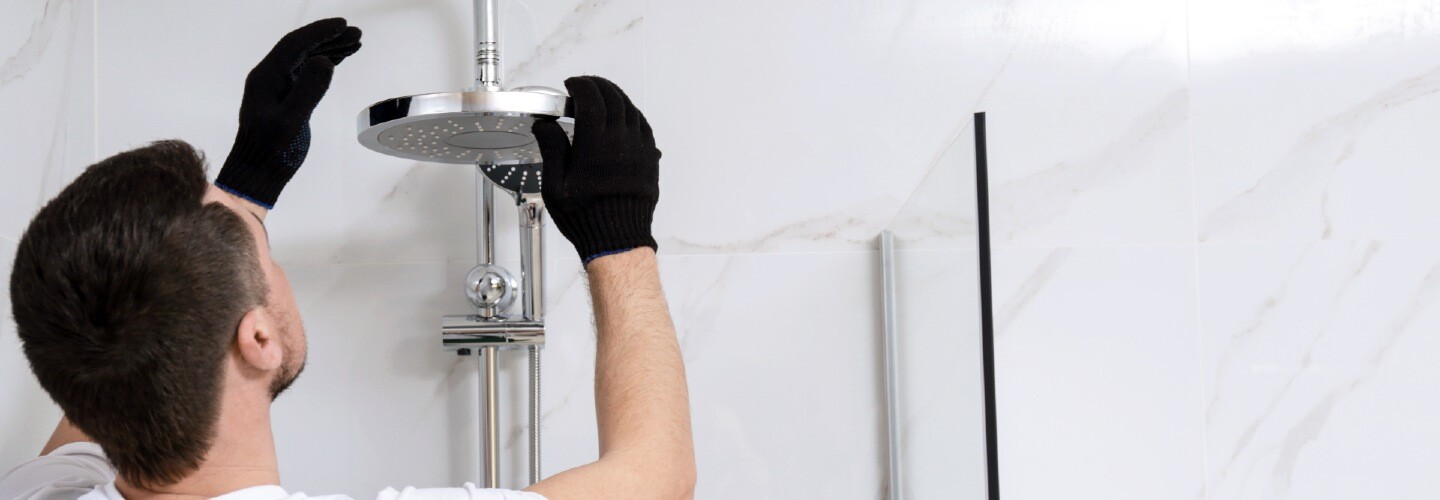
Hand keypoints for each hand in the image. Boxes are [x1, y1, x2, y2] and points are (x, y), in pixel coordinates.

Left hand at [216, 18, 361, 208]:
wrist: (257, 172)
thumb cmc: (271, 150)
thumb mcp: (291, 121)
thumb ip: (308, 90)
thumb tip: (325, 61)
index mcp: (267, 77)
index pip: (295, 45)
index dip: (320, 32)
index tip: (343, 25)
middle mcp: (270, 76)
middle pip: (301, 47)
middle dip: (329, 38)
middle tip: (357, 34)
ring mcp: (277, 86)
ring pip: (305, 58)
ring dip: (330, 49)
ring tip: (355, 44)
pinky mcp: (286, 97)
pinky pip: (306, 72)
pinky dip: (324, 64)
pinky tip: (339, 61)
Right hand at [532, 76, 660, 264]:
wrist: (617, 239)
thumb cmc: (586, 216)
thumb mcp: (555, 185)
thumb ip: (552, 148)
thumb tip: (545, 124)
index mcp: (595, 144)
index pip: (591, 99)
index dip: (580, 86)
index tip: (571, 85)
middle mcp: (621, 142)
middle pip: (613, 98)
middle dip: (597, 86)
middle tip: (585, 86)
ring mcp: (640, 150)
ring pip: (631, 109)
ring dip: (615, 98)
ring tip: (602, 98)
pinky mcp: (650, 160)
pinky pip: (644, 126)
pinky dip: (631, 114)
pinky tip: (622, 118)